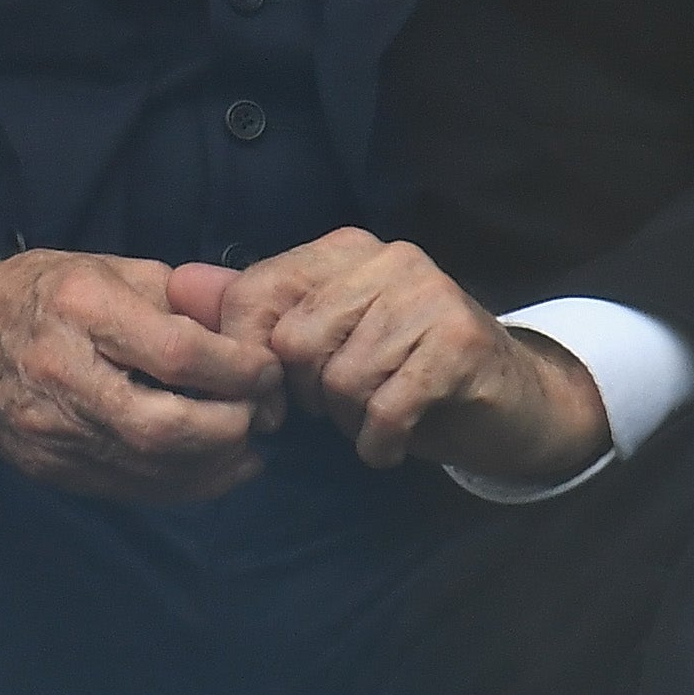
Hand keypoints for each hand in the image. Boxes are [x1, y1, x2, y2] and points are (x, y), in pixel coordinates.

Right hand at [0, 251, 282, 503]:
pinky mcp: (55, 470)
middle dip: (236, 423)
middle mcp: (64, 374)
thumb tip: (248, 323)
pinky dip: (191, 483)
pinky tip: (218, 464)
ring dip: (222, 460)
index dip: (241, 368)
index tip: (267, 368)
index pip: (179, 354)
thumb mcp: (104, 268)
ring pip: (158, 467)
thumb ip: (177, 296)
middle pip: (169, 425)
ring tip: (248, 437)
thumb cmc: (37, 293)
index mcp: (79, 309)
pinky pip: (138, 489)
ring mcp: (55, 432)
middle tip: (265, 409)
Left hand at [209, 229, 609, 482]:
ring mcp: (428, 296)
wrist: (514, 401)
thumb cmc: (404, 369)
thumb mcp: (328, 337)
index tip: (268, 401)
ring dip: (346, 418)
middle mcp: (386, 258)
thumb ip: (259, 313)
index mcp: (343, 249)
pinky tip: (388, 445)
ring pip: (339, 377)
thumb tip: (179, 285)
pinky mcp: (460, 344)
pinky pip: (385, 406)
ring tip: (370, 417)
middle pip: (294, 342)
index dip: (249, 358)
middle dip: (303, 395)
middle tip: (333, 409)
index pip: (255, 293)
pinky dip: (378, 440)